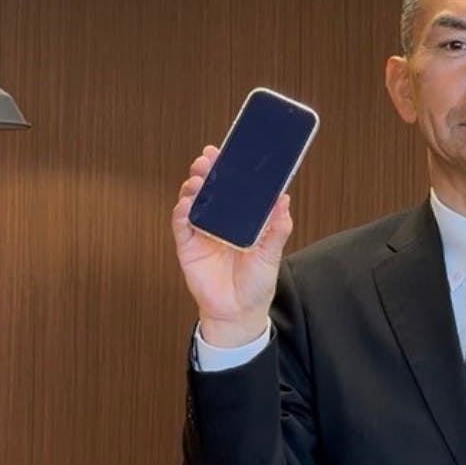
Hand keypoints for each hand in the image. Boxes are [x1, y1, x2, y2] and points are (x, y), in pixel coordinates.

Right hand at [171, 145, 294, 347]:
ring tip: (199, 179)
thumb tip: (284, 199)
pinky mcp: (188, 247)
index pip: (234, 188)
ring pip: (194, 202)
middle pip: (211, 190)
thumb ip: (277, 228)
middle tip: (208, 158)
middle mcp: (220, 221)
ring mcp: (202, 232)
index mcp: (241, 219)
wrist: (239, 313)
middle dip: (208, 171)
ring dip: (194, 188)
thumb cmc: (257, 282)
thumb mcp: (272, 254)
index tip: (228, 151)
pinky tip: (187, 204)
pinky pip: (181, 226)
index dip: (230, 170)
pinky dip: (182, 213)